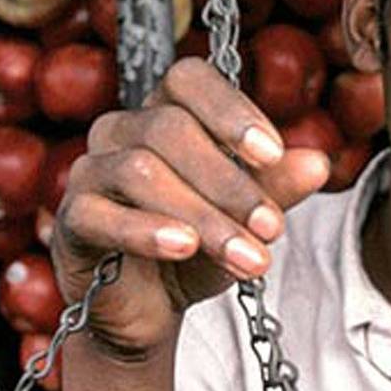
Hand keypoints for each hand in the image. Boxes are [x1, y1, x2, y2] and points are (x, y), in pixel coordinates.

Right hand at [51, 56, 329, 358]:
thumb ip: (276, 188)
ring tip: (246, 258)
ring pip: (141, 170)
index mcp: (164, 113)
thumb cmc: (194, 251)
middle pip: (170, 129)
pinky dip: (145, 230)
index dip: (230, 110)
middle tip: (273, 229)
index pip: (189, 79)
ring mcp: (89, 171)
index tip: (273, 154)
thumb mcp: (244, 220)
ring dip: (203, 216)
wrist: (147, 311)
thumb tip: (318, 162)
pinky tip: (182, 248)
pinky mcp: (72, 218)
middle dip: (231, 183)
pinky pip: (99, 212)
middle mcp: (121, 130)